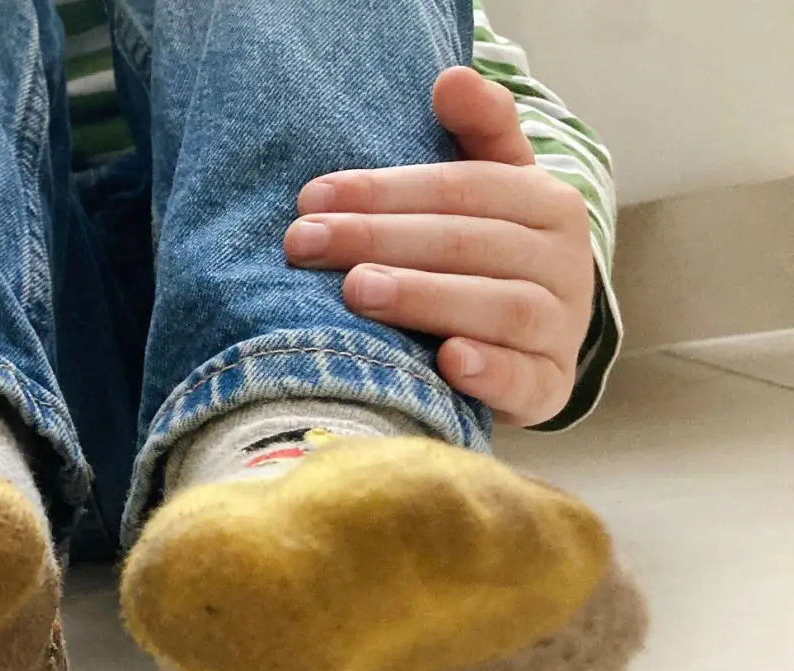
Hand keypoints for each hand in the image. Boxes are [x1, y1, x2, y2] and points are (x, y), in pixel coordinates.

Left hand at [283, 66, 594, 426]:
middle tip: (307, 243)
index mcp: (547, 203)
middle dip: (380, 239)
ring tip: (359, 290)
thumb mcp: (488, 191)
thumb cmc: (488, 260)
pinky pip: (526, 378)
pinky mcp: (550, 389)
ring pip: (500, 307)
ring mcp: (561, 329)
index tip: (311, 198)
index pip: (461, 188)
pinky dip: (490, 371)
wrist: (529, 346)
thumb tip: (451, 78)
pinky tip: (448, 360)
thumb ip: (475, 133)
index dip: (384, 190)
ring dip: (425, 296)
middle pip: (468, 244)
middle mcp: (567, 264)